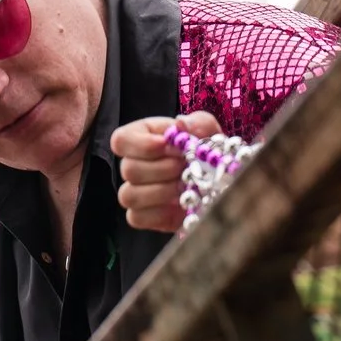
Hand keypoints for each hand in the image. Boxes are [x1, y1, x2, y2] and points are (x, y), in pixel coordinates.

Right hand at [114, 111, 220, 233]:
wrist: (218, 182)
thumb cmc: (206, 152)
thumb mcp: (208, 131)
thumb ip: (197, 123)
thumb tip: (180, 124)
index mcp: (141, 137)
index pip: (121, 140)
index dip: (142, 144)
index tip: (168, 144)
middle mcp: (132, 164)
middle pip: (129, 169)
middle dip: (163, 169)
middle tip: (186, 167)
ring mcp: (133, 192)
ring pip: (129, 195)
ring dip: (163, 191)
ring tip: (186, 186)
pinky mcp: (140, 216)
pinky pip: (136, 217)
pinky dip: (160, 213)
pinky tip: (179, 204)